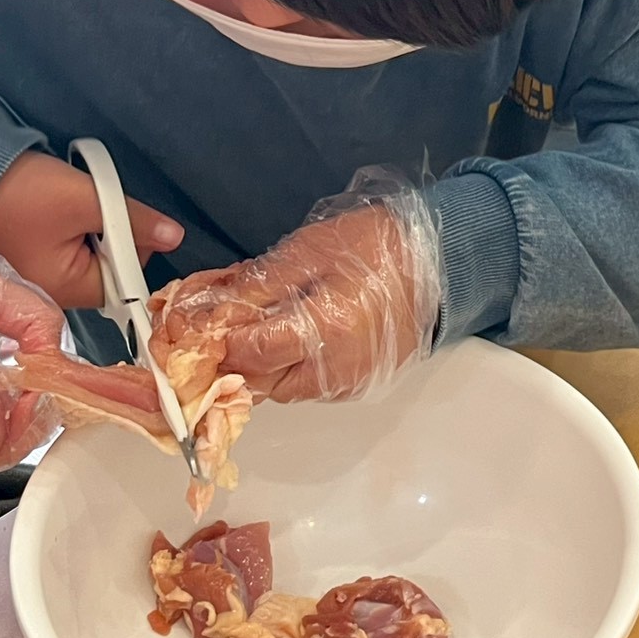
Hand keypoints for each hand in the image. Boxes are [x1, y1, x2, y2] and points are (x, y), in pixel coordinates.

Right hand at [0, 151, 183, 309]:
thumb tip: (174, 237)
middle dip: (113, 233)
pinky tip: (62, 203)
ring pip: (92, 251)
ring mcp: (40, 273)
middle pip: (109, 268)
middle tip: (95, 203)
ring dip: (94, 223)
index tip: (126, 219)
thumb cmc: (17, 191)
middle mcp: (51, 291)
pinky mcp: (32, 252)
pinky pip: (71, 242)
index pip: (125, 283)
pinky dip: (76, 221)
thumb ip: (133, 221)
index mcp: (63, 291)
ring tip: (74, 199)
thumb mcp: (84, 200)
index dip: (135, 249)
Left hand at [205, 192, 441, 402]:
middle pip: (261, 383)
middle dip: (236, 358)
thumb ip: (261, 283)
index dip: (219, 343)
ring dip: (263, 364)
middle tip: (226, 326)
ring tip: (262, 326)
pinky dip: (291, 366)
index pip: (251, 353)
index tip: (199, 326)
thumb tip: (214, 309)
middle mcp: (336, 369)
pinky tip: (292, 335)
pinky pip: (309, 386)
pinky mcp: (359, 385)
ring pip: (282, 390)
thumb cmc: (375, 247)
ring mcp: (349, 383)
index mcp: (325, 330)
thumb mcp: (310, 250)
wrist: (439, 263)